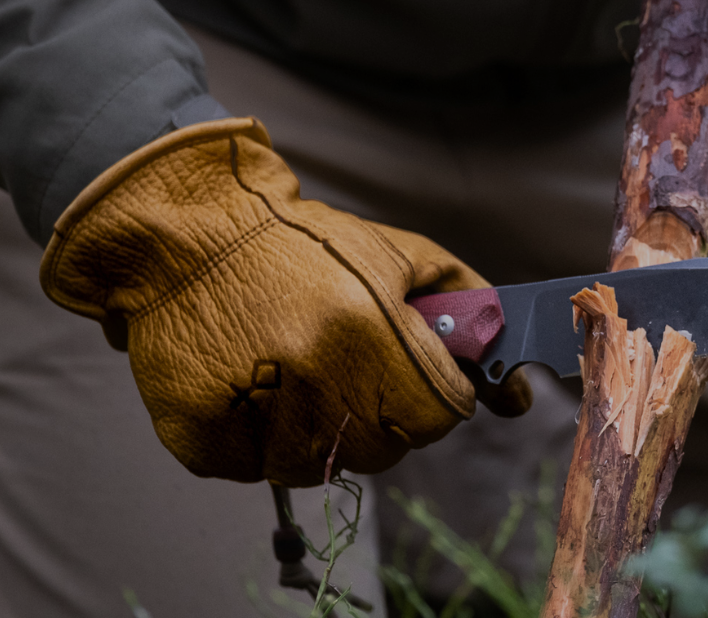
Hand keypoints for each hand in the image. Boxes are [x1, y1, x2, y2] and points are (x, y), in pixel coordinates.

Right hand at [41, 118, 530, 485]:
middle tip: (348, 359)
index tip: (414, 370)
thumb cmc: (303, 243)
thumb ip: (470, 311)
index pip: (444, 413)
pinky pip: (263, 471)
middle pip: (391, 446)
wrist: (192, 236)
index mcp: (370, 331)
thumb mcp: (399, 255)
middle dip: (385, 409)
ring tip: (295, 365)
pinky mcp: (205, 442)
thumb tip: (516, 394)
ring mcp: (256, 418)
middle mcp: (315, 382)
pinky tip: (253, 382)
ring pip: (328, 467)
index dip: (436, 389)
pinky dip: (265, 439)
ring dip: (325, 428)